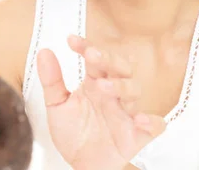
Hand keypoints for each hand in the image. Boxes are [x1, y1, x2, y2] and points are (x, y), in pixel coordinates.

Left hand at [37, 35, 165, 169]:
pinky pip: (154, 126)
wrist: (80, 163)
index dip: (86, 47)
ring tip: (103, 86)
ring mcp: (126, 113)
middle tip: (92, 55)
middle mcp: (113, 94)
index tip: (71, 40)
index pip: (95, 59)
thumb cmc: (73, 131)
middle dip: (109, 59)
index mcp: (95, 83)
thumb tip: (44, 52)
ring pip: (134, 91)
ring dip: (122, 86)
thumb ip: (51, 80)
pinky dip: (152, 122)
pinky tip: (141, 120)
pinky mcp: (137, 135)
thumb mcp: (57, 105)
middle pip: (120, 68)